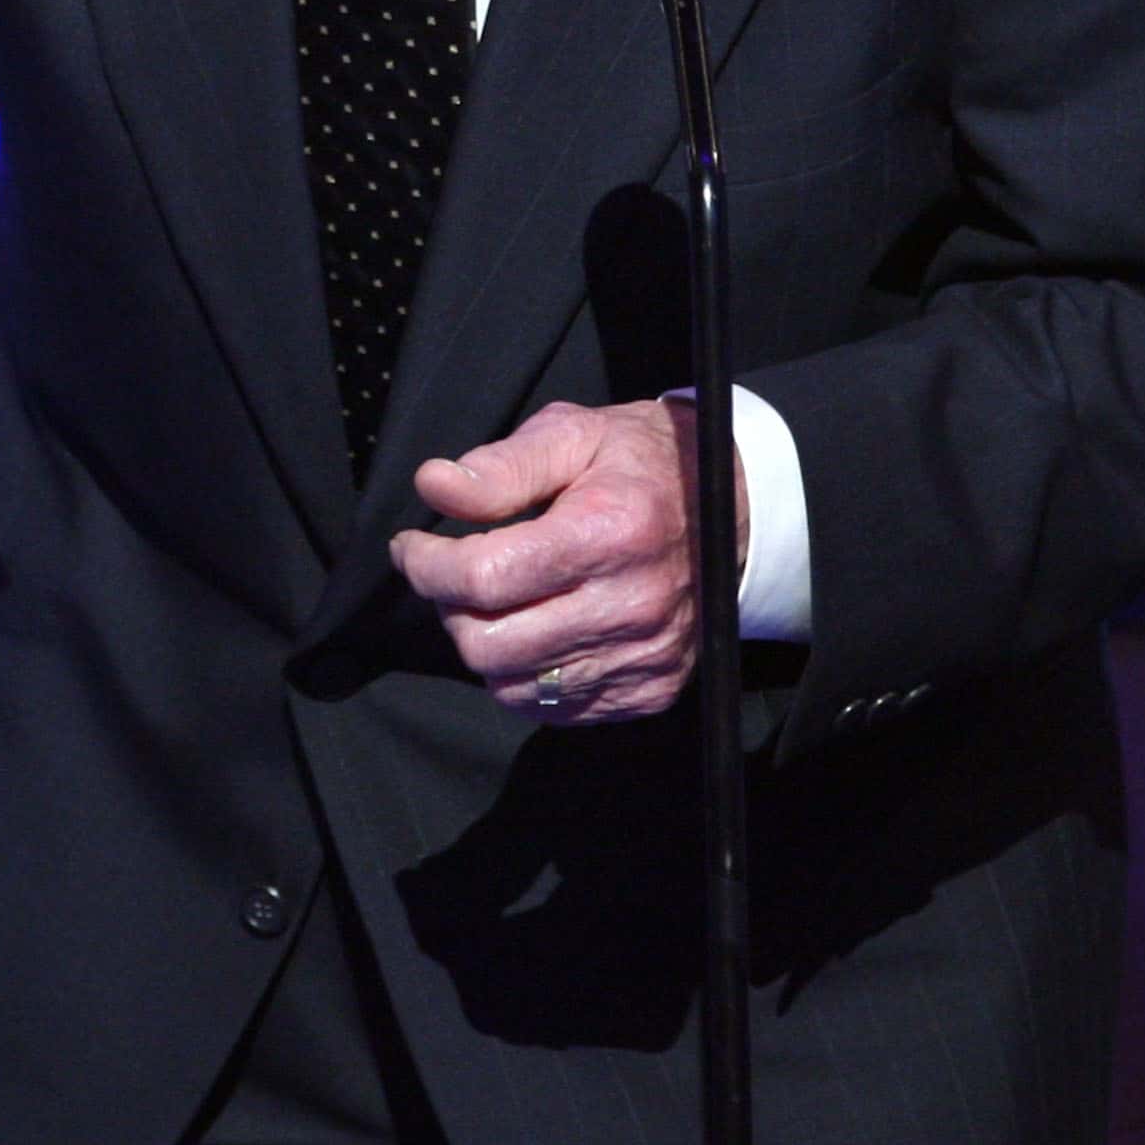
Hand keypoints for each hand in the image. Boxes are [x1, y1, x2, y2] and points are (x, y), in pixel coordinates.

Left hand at [388, 393, 744, 723]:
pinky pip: (556, 709)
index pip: (483, 577)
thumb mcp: (572, 434)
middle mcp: (630, 605)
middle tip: (452, 573)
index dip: (427, 566)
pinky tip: (535, 629)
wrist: (733, 509)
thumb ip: (501, 466)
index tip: (411, 547)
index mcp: (608, 532)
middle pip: (488, 645)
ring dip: (485, 645)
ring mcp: (644, 657)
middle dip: (449, 609)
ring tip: (495, 600)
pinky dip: (527, 676)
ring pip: (515, 687)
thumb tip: (433, 486)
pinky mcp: (650, 690)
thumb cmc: (639, 463)